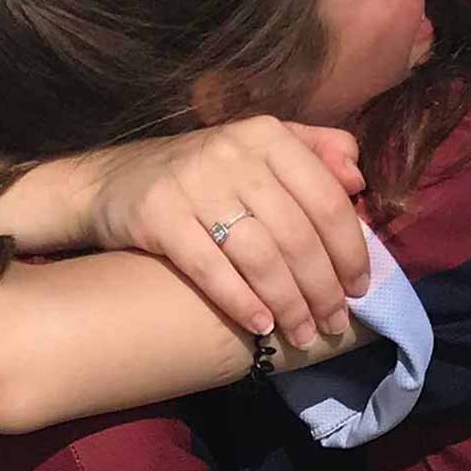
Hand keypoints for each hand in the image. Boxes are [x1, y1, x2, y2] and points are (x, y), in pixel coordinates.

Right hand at [74, 116, 368, 345]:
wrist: (111, 181)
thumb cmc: (201, 172)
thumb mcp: (258, 147)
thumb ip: (315, 150)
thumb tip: (359, 179)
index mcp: (267, 136)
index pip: (326, 198)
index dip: (350, 250)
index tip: (360, 288)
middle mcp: (233, 154)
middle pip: (296, 235)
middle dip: (322, 289)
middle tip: (333, 323)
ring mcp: (193, 184)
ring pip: (260, 256)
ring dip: (288, 304)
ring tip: (302, 334)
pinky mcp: (158, 215)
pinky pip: (210, 268)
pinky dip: (241, 301)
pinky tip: (260, 326)